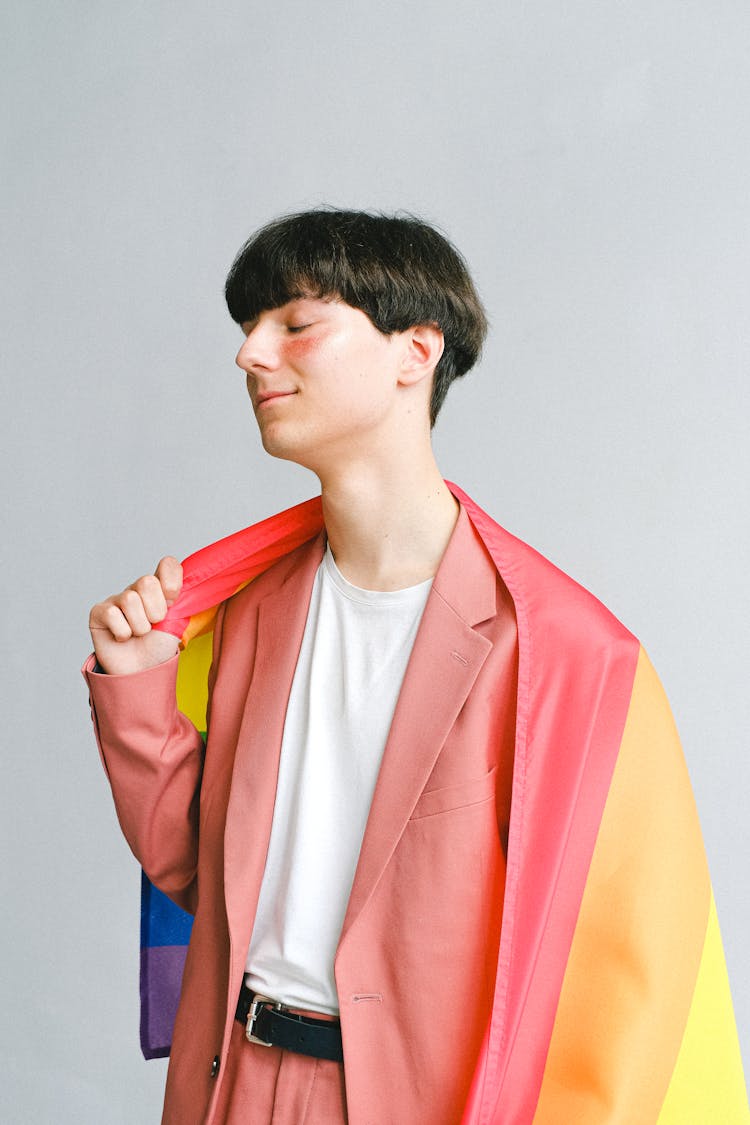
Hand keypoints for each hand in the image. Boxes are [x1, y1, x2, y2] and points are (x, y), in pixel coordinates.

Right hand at [88, 556, 182, 674]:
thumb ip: (184, 599)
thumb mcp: (179, 621)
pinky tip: (122, 638)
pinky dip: (123, 633)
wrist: (141, 671)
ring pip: (130, 599)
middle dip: (155, 610)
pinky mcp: (99, 612)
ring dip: (140, 625)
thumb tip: (193, 580)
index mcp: (159, 587)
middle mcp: (136, 588)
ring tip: (138, 634)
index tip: (172, 603)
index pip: (167, 564)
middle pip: (147, 581)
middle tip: (153, 624)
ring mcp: (116, 599)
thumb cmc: (159, 646)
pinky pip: (113, 614)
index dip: (172, 583)